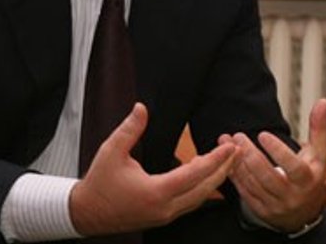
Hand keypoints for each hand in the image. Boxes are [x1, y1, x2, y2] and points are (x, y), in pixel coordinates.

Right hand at [69, 103, 238, 235]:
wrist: (86, 213)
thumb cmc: (99, 183)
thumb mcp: (111, 151)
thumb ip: (130, 129)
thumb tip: (142, 108)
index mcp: (156, 191)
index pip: (195, 174)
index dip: (215, 159)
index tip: (229, 146)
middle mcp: (165, 208)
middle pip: (206, 189)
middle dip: (225, 169)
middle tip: (238, 151)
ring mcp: (165, 215)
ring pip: (200, 198)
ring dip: (216, 179)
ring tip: (228, 161)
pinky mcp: (163, 217)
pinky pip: (191, 203)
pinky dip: (203, 188)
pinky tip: (207, 176)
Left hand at [218, 98, 325, 231]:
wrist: (305, 214)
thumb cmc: (311, 178)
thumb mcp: (319, 155)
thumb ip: (319, 128)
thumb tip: (323, 102)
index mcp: (308, 180)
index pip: (293, 167)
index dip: (278, 151)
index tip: (263, 134)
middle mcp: (292, 195)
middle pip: (267, 176)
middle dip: (251, 154)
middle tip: (238, 135)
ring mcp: (275, 205)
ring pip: (252, 184)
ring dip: (238, 162)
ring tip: (228, 142)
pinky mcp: (261, 210)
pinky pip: (244, 191)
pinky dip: (234, 174)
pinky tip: (227, 158)